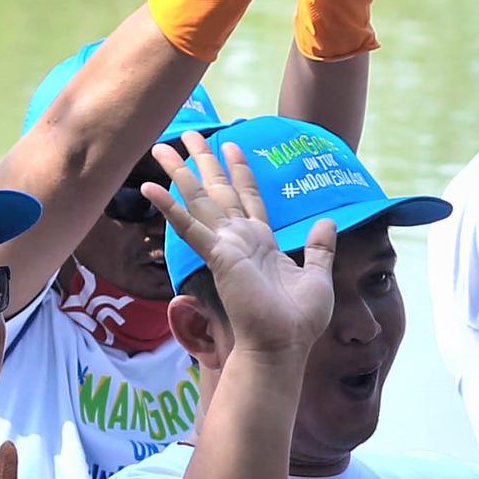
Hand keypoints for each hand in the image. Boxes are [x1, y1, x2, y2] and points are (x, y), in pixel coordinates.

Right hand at [144, 128, 335, 357]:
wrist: (284, 345)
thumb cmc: (298, 320)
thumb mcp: (318, 276)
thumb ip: (320, 248)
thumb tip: (328, 221)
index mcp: (262, 243)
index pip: (248, 198)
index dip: (241, 171)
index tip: (233, 145)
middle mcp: (240, 240)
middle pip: (218, 191)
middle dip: (204, 161)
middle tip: (191, 133)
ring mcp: (226, 247)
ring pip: (199, 200)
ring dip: (180, 173)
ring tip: (162, 146)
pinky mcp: (218, 257)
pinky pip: (190, 227)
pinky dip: (170, 207)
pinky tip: (151, 187)